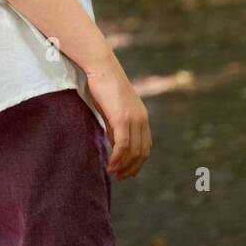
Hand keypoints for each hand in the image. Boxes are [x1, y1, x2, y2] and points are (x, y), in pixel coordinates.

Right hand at [85, 53, 151, 179]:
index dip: (138, 162)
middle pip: (142, 152)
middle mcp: (141, 119)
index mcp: (142, 117)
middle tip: (120, 178)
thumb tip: (115, 145)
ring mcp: (133, 119)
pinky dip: (117, 158)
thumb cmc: (103, 86)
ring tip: (112, 173)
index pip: (145, 146)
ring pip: (133, 151)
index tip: (128, 172)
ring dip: (123, 166)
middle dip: (131, 168)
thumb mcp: (112, 110)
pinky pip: (122, 145)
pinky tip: (110, 165)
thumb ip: (116, 127)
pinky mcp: (122, 118)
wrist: (101, 67)